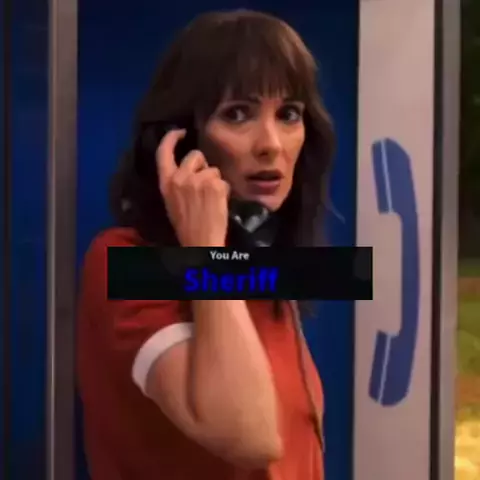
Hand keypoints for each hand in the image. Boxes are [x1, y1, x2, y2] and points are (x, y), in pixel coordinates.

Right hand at [156, 129, 229, 246]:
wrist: (200, 241)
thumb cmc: (186, 224)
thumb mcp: (172, 200)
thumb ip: (177, 180)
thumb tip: (190, 167)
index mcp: (166, 182)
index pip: (163, 151)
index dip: (171, 137)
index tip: (180, 131)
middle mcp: (181, 177)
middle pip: (195, 155)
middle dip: (202, 165)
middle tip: (204, 185)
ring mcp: (199, 180)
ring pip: (213, 169)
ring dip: (215, 180)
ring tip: (210, 199)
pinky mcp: (215, 185)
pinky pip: (224, 180)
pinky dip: (224, 190)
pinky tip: (218, 204)